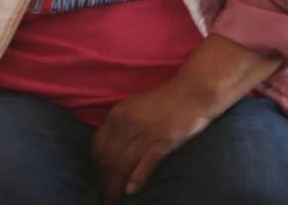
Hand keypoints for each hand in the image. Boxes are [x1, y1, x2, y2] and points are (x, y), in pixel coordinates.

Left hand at [90, 79, 215, 199]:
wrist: (191, 93)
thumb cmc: (162, 102)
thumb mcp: (132, 108)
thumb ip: (119, 126)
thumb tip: (109, 149)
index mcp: (117, 115)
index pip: (98, 147)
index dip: (96, 167)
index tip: (99, 179)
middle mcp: (127, 123)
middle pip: (108, 158)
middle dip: (104, 180)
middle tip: (105, 195)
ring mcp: (146, 132)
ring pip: (123, 164)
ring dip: (116, 185)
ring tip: (114, 200)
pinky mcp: (164, 140)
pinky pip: (146, 162)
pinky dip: (137, 178)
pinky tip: (131, 191)